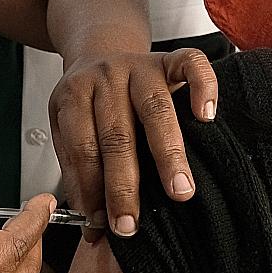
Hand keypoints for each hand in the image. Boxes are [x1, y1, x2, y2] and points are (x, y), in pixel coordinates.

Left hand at [49, 47, 217, 238]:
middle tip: (132, 222)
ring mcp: (139, 66)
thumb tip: (92, 222)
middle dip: (125, 185)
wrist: (99, 50)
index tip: (101, 223)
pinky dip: (203, 88)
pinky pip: (190, 63)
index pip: (82, 147)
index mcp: (74, 95)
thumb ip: (77, 171)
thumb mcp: (65, 128)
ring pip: (155, 108)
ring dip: (168, 154)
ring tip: (179, 190)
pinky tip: (206, 117)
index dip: (91, 189)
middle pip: (117, 135)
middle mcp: (107, 78)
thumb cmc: (87, 99)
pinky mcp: (168, 59)